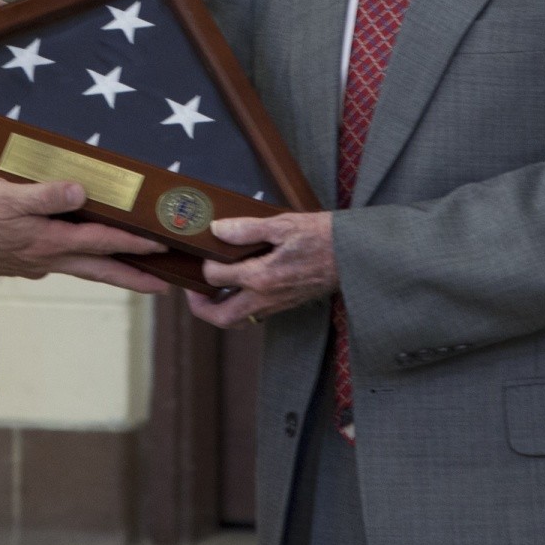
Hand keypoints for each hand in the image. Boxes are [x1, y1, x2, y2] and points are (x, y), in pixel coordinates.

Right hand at [0, 176, 167, 294]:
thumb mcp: (7, 196)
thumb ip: (45, 195)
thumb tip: (82, 193)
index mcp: (49, 241)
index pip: (102, 242)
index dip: (134, 243)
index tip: (163, 246)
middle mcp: (46, 257)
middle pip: (99, 269)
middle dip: (133, 277)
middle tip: (162, 286)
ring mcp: (32, 262)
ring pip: (80, 268)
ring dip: (109, 271)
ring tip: (131, 272)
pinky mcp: (18, 260)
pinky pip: (59, 262)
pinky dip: (79, 262)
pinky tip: (77, 255)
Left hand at [184, 211, 336, 328]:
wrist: (354, 257)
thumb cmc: (321, 237)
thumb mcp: (283, 224)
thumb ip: (246, 229)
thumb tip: (217, 230)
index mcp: (262, 277)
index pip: (215, 278)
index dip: (204, 264)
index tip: (203, 250)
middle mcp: (265, 297)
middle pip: (221, 316)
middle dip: (200, 307)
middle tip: (191, 290)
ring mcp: (275, 305)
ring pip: (237, 320)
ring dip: (218, 309)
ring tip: (209, 289)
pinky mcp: (284, 305)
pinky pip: (253, 314)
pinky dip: (238, 306)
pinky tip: (237, 287)